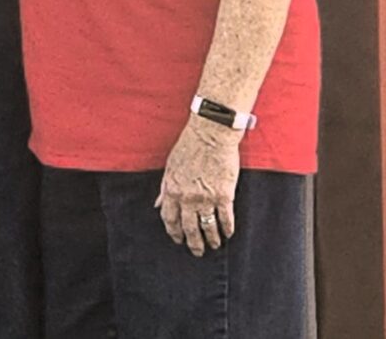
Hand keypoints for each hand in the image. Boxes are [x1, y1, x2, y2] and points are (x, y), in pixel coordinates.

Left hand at [157, 121, 241, 254]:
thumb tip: (157, 204)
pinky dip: (227, 229)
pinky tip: (228, 234)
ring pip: (208, 227)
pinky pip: (226, 218)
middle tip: (196, 251)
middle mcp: (187, 197)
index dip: (173, 232)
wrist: (210, 134)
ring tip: (213, 246)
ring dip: (211, 239)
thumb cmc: (189, 147)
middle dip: (192, 242)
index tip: (177, 239)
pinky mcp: (224, 195)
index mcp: (172, 189)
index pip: (169, 218)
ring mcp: (206, 198)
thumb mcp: (170, 167)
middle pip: (188, 228)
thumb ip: (164, 188)